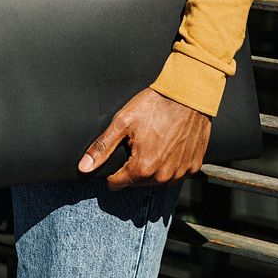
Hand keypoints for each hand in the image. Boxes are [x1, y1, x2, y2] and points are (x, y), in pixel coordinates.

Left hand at [78, 88, 211, 190]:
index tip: (119, 153)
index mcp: (143, 168)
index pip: (116, 184)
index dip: (113, 170)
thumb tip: (83, 168)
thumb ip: (102, 147)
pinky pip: (177, 173)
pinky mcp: (194, 166)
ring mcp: (181, 172)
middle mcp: (163, 176)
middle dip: (134, 167)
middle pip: (137, 182)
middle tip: (138, 142)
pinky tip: (171, 145)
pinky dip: (172, 163)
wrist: (189, 94)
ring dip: (153, 167)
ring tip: (155, 142)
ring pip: (158, 179)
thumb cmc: (155, 104)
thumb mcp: (123, 122)